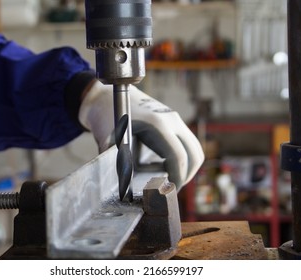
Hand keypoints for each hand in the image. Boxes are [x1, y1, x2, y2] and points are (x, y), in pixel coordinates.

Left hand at [78, 81, 204, 189]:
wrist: (106, 96)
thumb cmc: (106, 118)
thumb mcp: (109, 143)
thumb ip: (119, 166)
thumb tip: (125, 193)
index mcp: (157, 124)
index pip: (178, 157)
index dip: (176, 178)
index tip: (168, 192)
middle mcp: (171, 120)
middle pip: (194, 154)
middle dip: (186, 176)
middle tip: (171, 190)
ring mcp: (174, 119)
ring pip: (194, 149)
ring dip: (186, 167)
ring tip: (168, 180)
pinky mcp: (173, 121)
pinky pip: (187, 143)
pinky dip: (181, 158)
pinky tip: (162, 166)